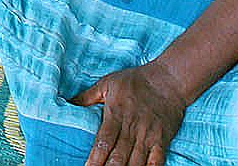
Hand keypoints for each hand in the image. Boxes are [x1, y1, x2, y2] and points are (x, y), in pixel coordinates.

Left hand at [69, 61, 188, 165]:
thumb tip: (68, 102)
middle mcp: (132, 128)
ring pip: (135, 162)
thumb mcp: (107, 83)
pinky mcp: (162, 140)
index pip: (103, 142)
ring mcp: (148, 136)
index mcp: (116, 115)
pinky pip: (156, 161)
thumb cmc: (135, 81)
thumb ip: (87, 96)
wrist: (169, 79)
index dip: (95, 159)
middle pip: (118, 156)